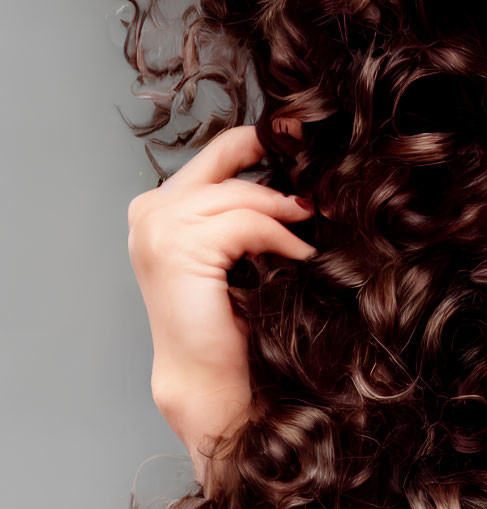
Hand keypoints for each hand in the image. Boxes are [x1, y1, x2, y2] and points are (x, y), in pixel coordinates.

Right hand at [127, 123, 314, 484]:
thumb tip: (295, 163)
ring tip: (306, 231)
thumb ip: (243, 202)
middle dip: (275, 157)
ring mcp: (159, 227)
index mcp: (158, 206)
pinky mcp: (179, 247)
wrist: (208, 378)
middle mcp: (149, 211)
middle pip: (226, 157)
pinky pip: (248, 223)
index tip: (299, 130)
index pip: (216, 151)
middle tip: (315, 173)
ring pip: (241, 193)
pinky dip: (279, 236)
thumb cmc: (226, 315)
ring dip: (282, 212)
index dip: (259, 138)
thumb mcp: (234, 243)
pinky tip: (298, 254)